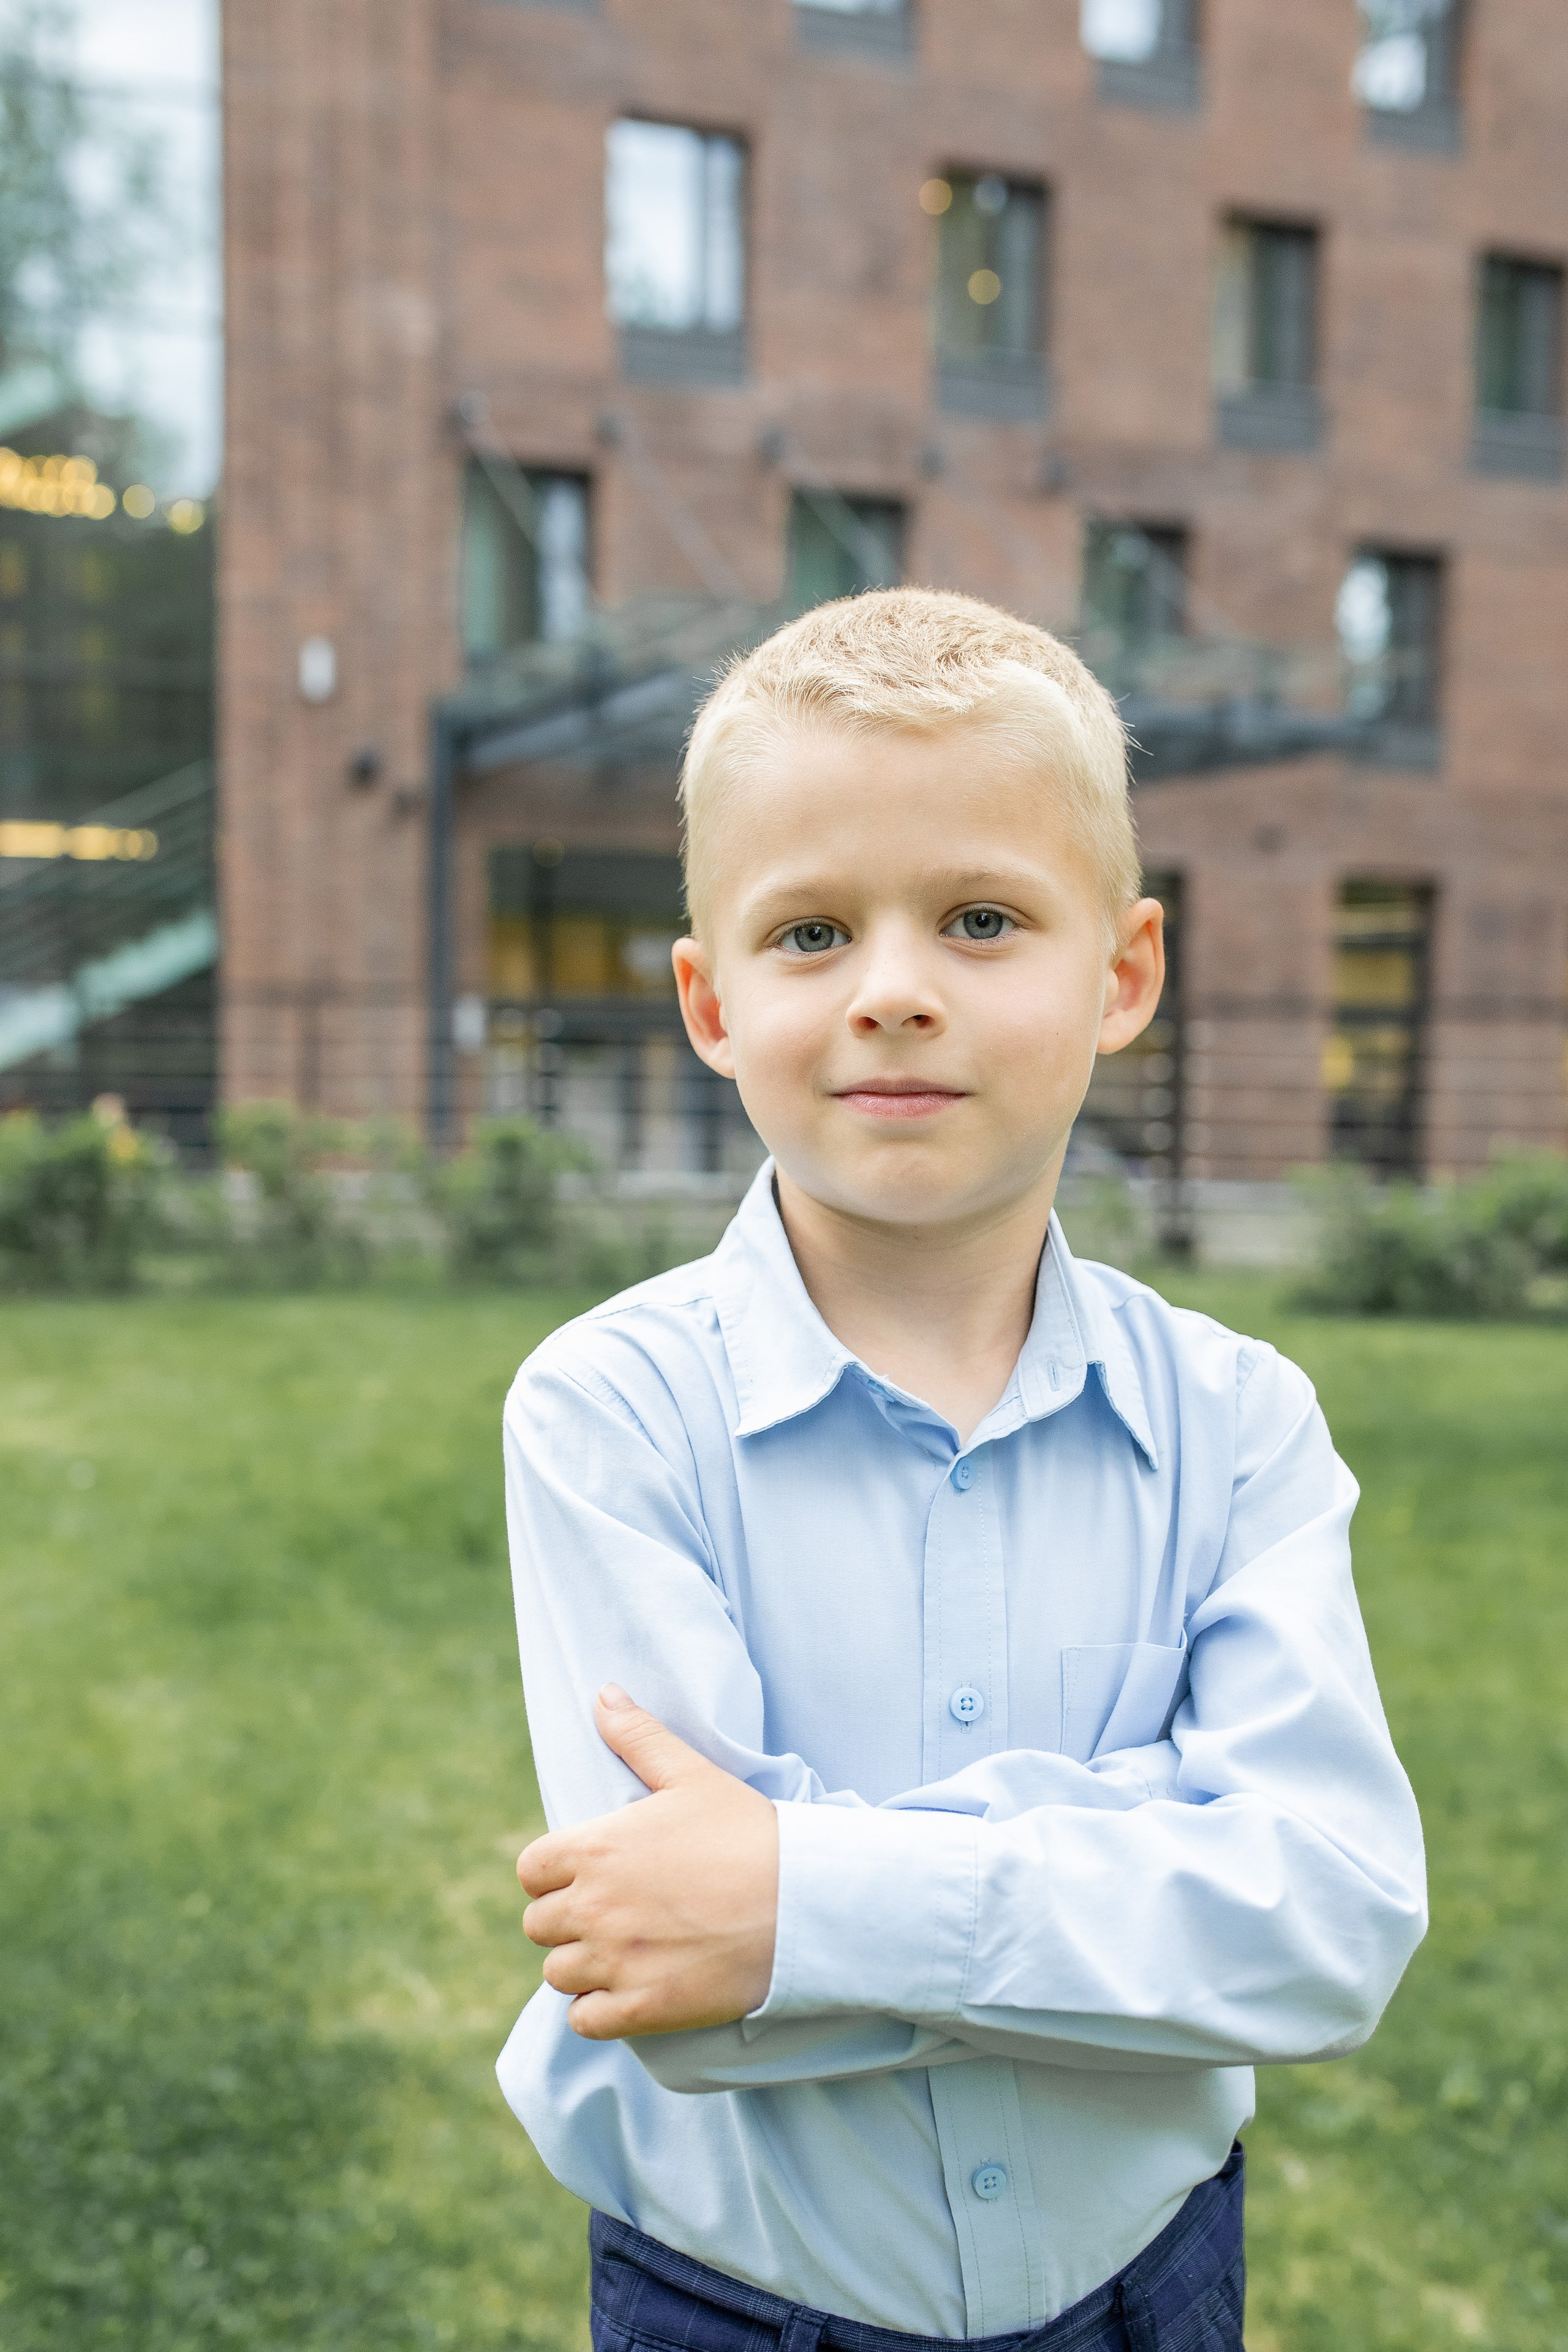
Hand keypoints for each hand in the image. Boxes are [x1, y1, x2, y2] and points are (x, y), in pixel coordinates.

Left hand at [518, 1685, 779, 2040]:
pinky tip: (630, 1991)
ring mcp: (615, 1961)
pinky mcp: (641, 2008)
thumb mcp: (691, 1775)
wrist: (802, 1900)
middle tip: (612, 1914)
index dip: (554, 1874)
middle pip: (538, 1925)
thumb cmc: (748, 1832)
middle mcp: (593, 1906)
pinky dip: (598, 2011)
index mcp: (596, 1847)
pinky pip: (584, 2021)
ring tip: (624, 1952)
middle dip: (567, 1920)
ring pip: (556, 1974)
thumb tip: (602, 1694)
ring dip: (582, 1966)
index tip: (586, 1876)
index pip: (530, 1870)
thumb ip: (639, 1736)